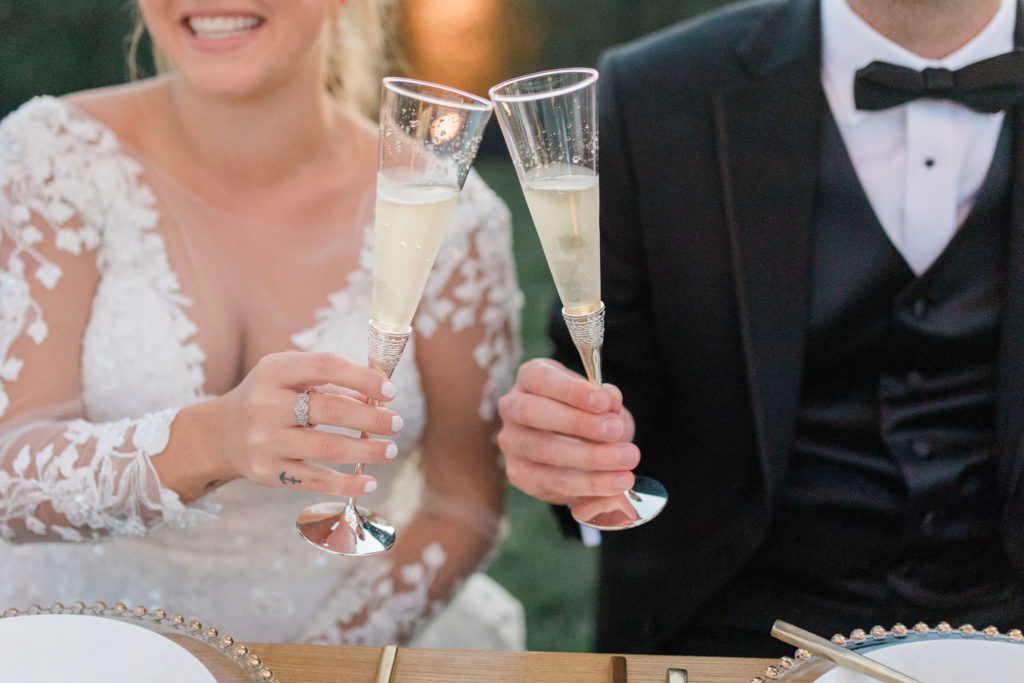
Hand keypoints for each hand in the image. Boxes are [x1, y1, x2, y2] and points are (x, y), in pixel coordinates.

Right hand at [211, 351, 402, 496]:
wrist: (221, 435)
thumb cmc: (270, 399)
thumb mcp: (289, 379)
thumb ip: (330, 384)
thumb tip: (379, 399)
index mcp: (274, 371)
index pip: (326, 366)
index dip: (362, 377)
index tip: (390, 390)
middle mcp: (265, 405)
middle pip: (331, 410)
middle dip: (371, 418)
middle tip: (396, 423)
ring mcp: (265, 441)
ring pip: (328, 448)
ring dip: (367, 450)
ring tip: (390, 449)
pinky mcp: (267, 473)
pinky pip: (316, 480)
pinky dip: (347, 484)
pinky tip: (369, 483)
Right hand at [497, 358, 639, 504]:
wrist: (577, 451)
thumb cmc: (588, 415)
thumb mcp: (601, 401)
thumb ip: (607, 399)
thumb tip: (610, 399)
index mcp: (530, 378)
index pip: (541, 378)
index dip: (572, 390)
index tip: (604, 401)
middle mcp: (512, 407)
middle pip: (534, 412)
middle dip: (579, 423)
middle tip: (616, 430)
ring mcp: (511, 442)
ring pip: (544, 449)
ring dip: (590, 456)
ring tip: (627, 459)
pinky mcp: (518, 475)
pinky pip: (552, 481)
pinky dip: (589, 484)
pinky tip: (617, 482)